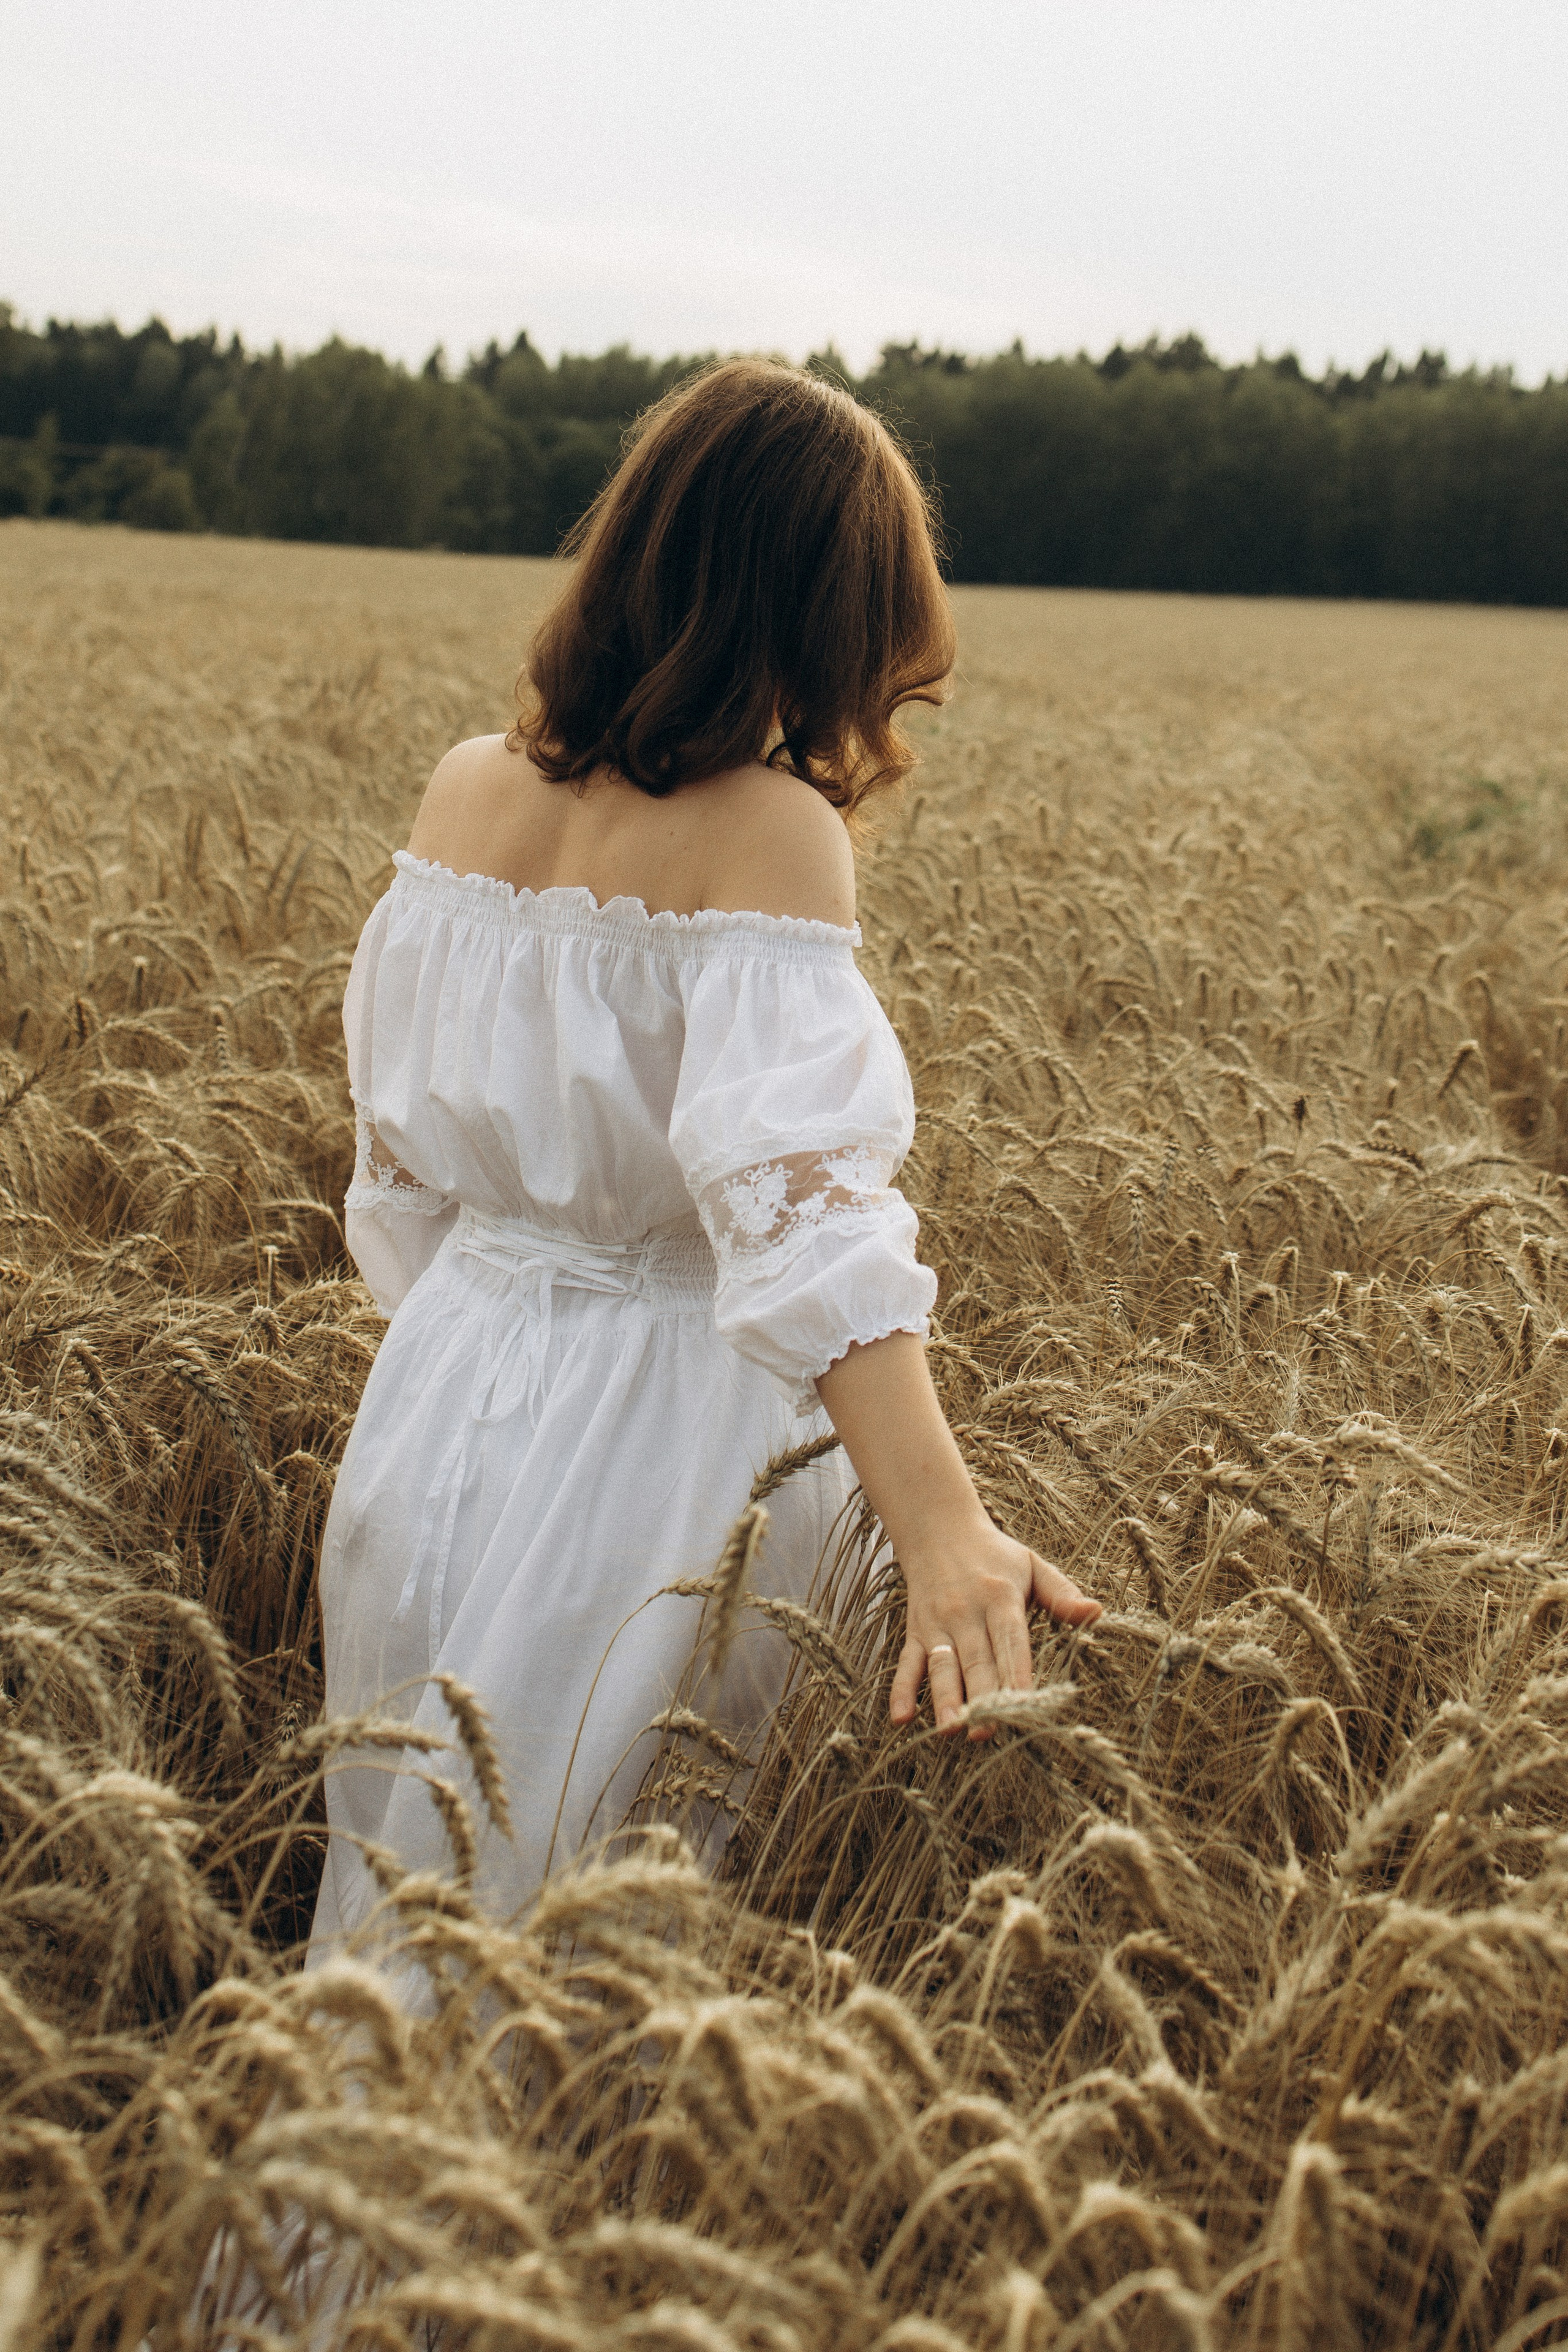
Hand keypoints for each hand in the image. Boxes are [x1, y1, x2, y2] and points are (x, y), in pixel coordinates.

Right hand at [889, 1520, 1100, 1739]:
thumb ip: (1062, 1594)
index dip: (1015, 1670)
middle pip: (975, 1660)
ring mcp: (937, 1623)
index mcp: (1000, 1596)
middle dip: (981, 1697)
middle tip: (987, 1732)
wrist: (937, 1528)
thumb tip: (1096, 1613)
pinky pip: (907, 1663)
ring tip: (950, 1729)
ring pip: (941, 1665)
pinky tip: (902, 1718)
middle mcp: (966, 1612)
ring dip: (944, 1698)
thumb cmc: (994, 1554)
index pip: (1010, 1638)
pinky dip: (901, 1689)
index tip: (1023, 1702)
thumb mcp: (1032, 1565)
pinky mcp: (916, 1631)